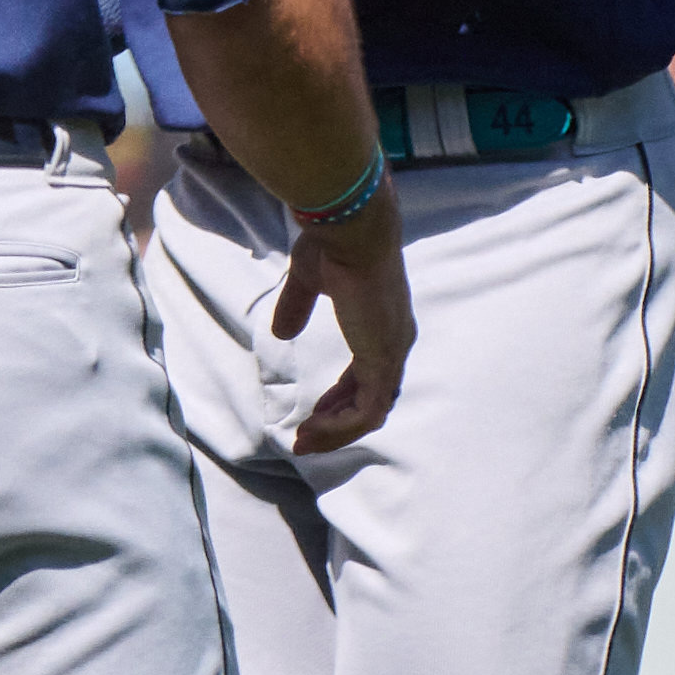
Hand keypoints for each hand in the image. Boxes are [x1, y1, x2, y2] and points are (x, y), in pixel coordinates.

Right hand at [269, 196, 414, 454]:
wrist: (353, 232)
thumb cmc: (333, 246)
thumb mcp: (308, 280)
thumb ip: (297, 307)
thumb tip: (281, 332)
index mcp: (382, 323)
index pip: (367, 375)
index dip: (339, 398)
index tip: (311, 412)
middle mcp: (394, 342)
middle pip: (371, 399)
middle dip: (336, 422)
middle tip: (304, 437)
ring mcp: (391, 354)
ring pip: (369, 412)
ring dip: (336, 432)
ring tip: (303, 442)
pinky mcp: (383, 361)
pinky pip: (366, 411)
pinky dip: (340, 427)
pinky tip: (313, 430)